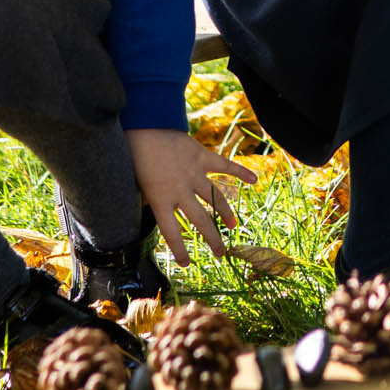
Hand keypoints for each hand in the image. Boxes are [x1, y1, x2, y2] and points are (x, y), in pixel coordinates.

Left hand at [127, 129, 257, 264]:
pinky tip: (254, 179)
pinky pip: (225, 166)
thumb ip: (149, 200)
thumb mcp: (136, 185)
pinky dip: (240, 171)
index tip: (187, 264)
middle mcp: (180, 190)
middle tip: (220, 253)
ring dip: (225, 214)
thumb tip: (155, 211)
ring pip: (216, 198)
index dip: (180, 251)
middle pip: (200, 221)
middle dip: (212, 239)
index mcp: (161, 199)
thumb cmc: (134, 155)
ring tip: (232, 226)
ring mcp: (194, 173)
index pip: (172, 233)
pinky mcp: (202, 157)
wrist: (144, 125)